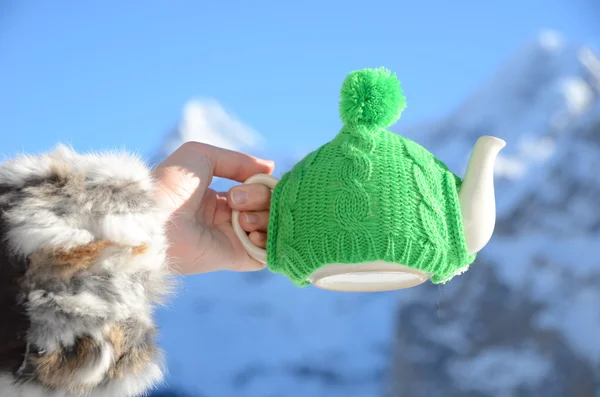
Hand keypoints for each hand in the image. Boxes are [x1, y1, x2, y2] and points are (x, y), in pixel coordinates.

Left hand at [152, 142, 273, 274]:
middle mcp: (230, 219)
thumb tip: (271, 169)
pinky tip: (251, 231)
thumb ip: (238, 160)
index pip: (258, 190)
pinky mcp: (236, 258)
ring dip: (264, 216)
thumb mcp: (202, 156)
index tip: (258, 178)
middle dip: (260, 197)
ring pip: (271, 226)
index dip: (263, 183)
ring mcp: (234, 240)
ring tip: (241, 219)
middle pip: (267, 206)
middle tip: (236, 200)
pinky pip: (267, 254)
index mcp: (221, 198)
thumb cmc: (172, 184)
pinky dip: (268, 240)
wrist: (154, 219)